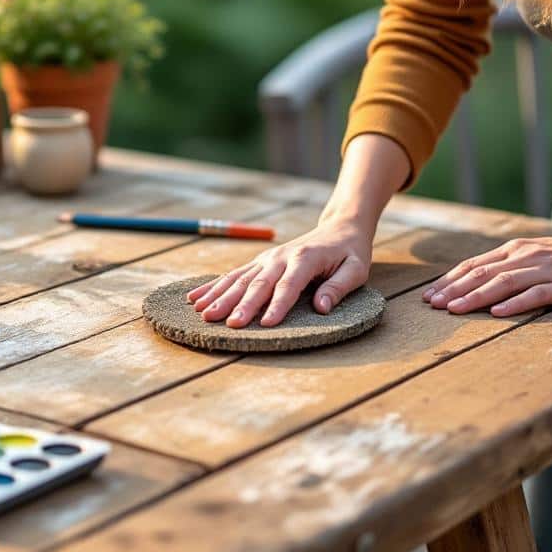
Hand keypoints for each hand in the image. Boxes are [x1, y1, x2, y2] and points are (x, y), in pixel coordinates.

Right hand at [186, 217, 373, 327]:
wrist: (339, 227)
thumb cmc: (349, 253)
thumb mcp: (356, 269)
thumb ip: (339, 287)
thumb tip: (321, 307)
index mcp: (305, 259)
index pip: (289, 285)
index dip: (278, 305)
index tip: (266, 324)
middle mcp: (281, 257)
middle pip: (258, 283)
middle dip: (241, 305)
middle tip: (228, 324)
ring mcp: (266, 259)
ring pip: (239, 279)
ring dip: (220, 296)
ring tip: (203, 313)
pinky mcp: (258, 263)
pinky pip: (232, 275)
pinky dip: (213, 287)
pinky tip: (195, 298)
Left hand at [422, 229, 551, 316]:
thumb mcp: (537, 255)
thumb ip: (511, 266)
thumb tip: (479, 281)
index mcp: (516, 250)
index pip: (474, 265)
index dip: (450, 280)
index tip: (428, 296)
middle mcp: (525, 257)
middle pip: (482, 273)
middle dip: (453, 290)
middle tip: (431, 306)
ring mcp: (545, 271)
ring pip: (503, 283)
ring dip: (475, 297)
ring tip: (453, 310)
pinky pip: (536, 295)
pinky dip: (514, 304)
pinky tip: (497, 313)